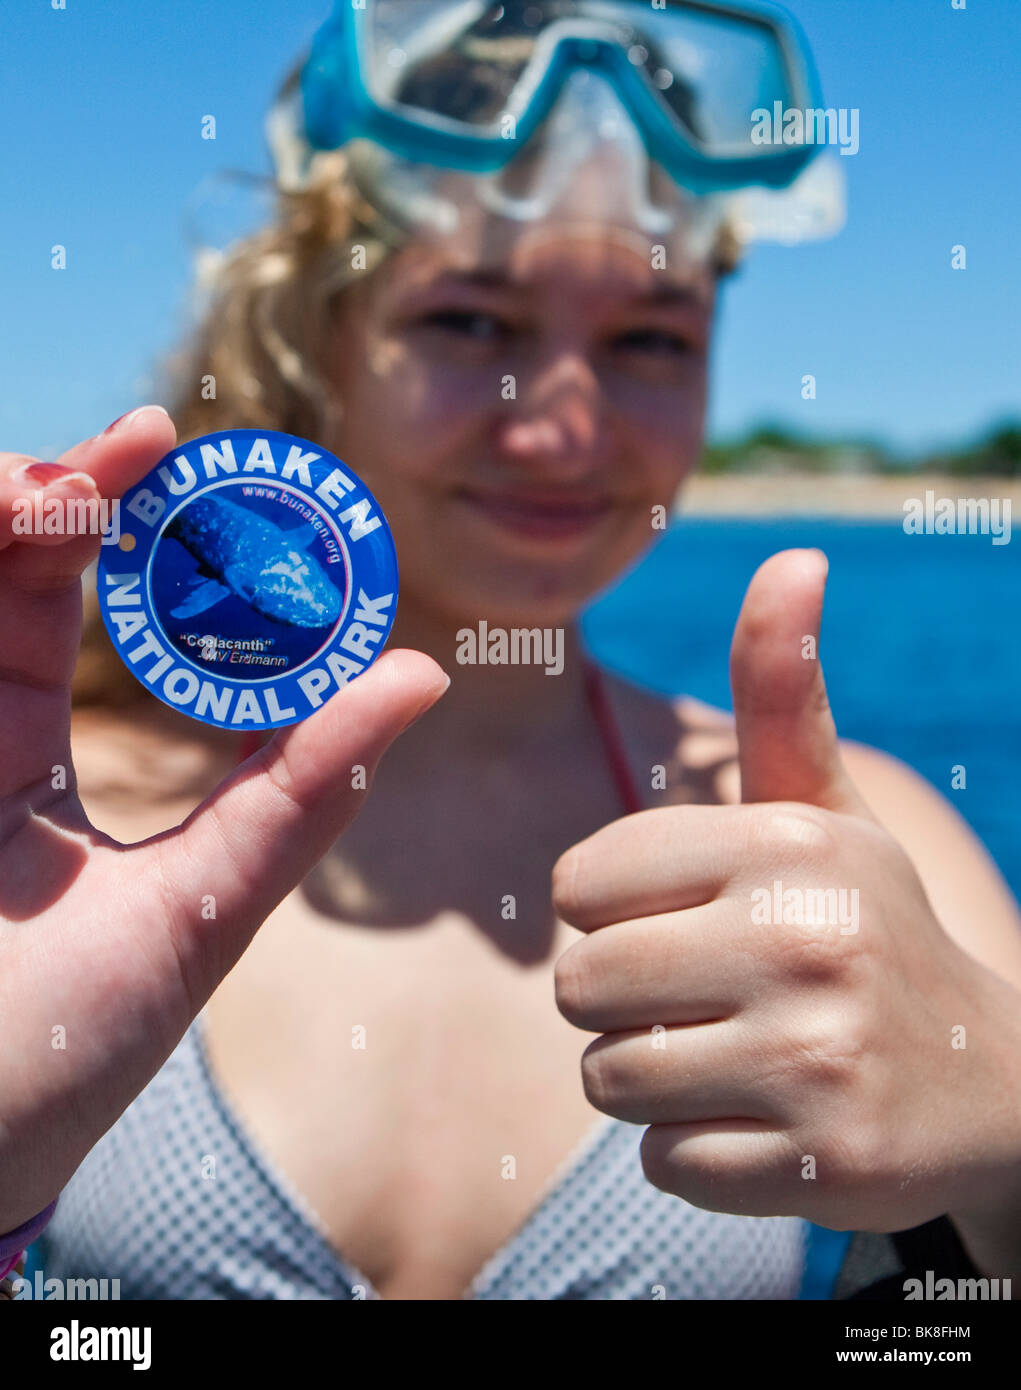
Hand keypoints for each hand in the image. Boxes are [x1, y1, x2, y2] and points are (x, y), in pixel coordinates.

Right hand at [0, 409, 448, 1230]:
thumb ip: (302, 789)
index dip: (129, 535)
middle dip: (58, 492)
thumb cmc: (75, 1041)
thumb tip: (423, 675)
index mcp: (41, 765)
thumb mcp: (211, 899)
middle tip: (134, 446)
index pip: (79, 615)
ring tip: (60, 485)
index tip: (189, 465)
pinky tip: (8, 513)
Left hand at [553, 550, 1020, 1232]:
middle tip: (698, 1002)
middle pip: (581, 986)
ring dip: (645, 1080)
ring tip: (728, 1058)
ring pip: (608, 1079)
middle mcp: (807, 938)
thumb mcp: (826, 810)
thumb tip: (793, 556)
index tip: (674, 921)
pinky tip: (761, 1123)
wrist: (992, 1083)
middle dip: (617, 1003)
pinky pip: (659, 1162)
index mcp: (789, 841)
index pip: (579, 884)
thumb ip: (782, 694)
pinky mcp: (820, 1163)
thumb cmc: (861, 926)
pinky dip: (690, 1150)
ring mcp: (818, 1055)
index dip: (607, 914)